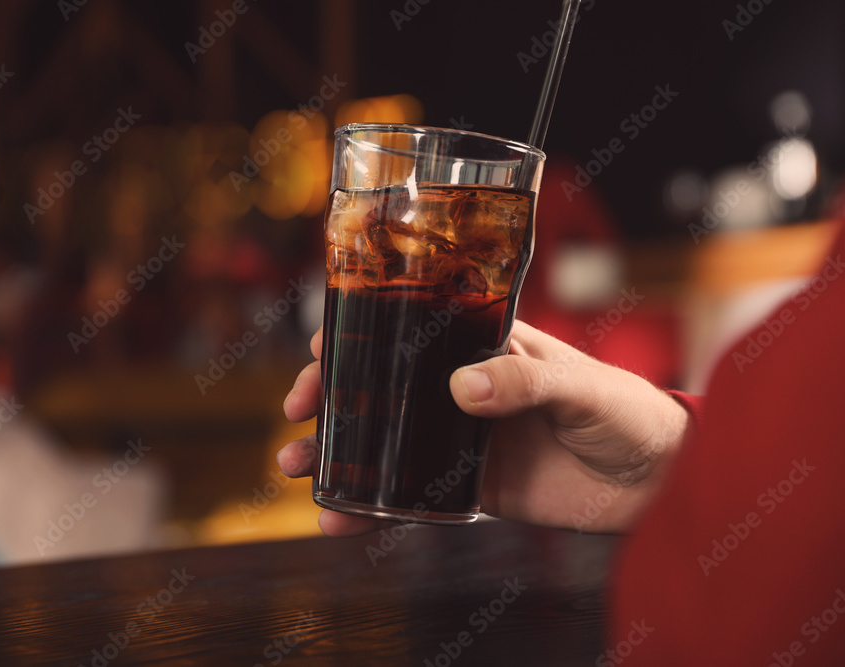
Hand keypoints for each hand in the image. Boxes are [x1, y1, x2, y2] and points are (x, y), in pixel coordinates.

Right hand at [279, 322, 691, 534]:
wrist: (657, 484)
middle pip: (380, 384)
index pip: (410, 328)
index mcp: (485, 346)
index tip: (319, 348)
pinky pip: (409, 494)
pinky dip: (373, 507)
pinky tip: (340, 520)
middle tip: (297, 413)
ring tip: (297, 469)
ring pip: (383, 440)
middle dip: (330, 396)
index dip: (359, 334)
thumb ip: (526, 382)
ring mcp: (460, 438)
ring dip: (337, 452)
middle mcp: (462, 387)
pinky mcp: (468, 486)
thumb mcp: (582, 387)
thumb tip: (462, 389)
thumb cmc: (629, 414)